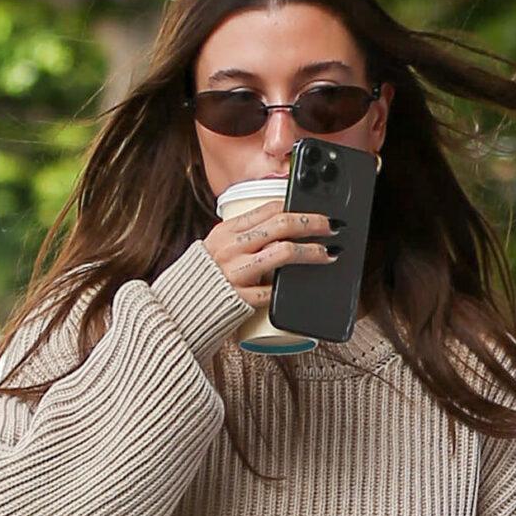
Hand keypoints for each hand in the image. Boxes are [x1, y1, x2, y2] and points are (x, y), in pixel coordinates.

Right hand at [202, 208, 336, 305]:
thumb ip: (247, 236)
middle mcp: (232, 248)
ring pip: (283, 253)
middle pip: (281, 225)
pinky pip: (273, 291)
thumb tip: (283, 225)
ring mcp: (236, 273)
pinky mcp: (241, 298)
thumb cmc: (209, 277)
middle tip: (332, 227)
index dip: (298, 207)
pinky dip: (289, 287)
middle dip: (312, 224)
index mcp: (227, 231)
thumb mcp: (222, 247)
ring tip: (328, 254)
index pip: (269, 209)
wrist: (183, 308)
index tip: (318, 212)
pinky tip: (303, 286)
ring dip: (312, 252)